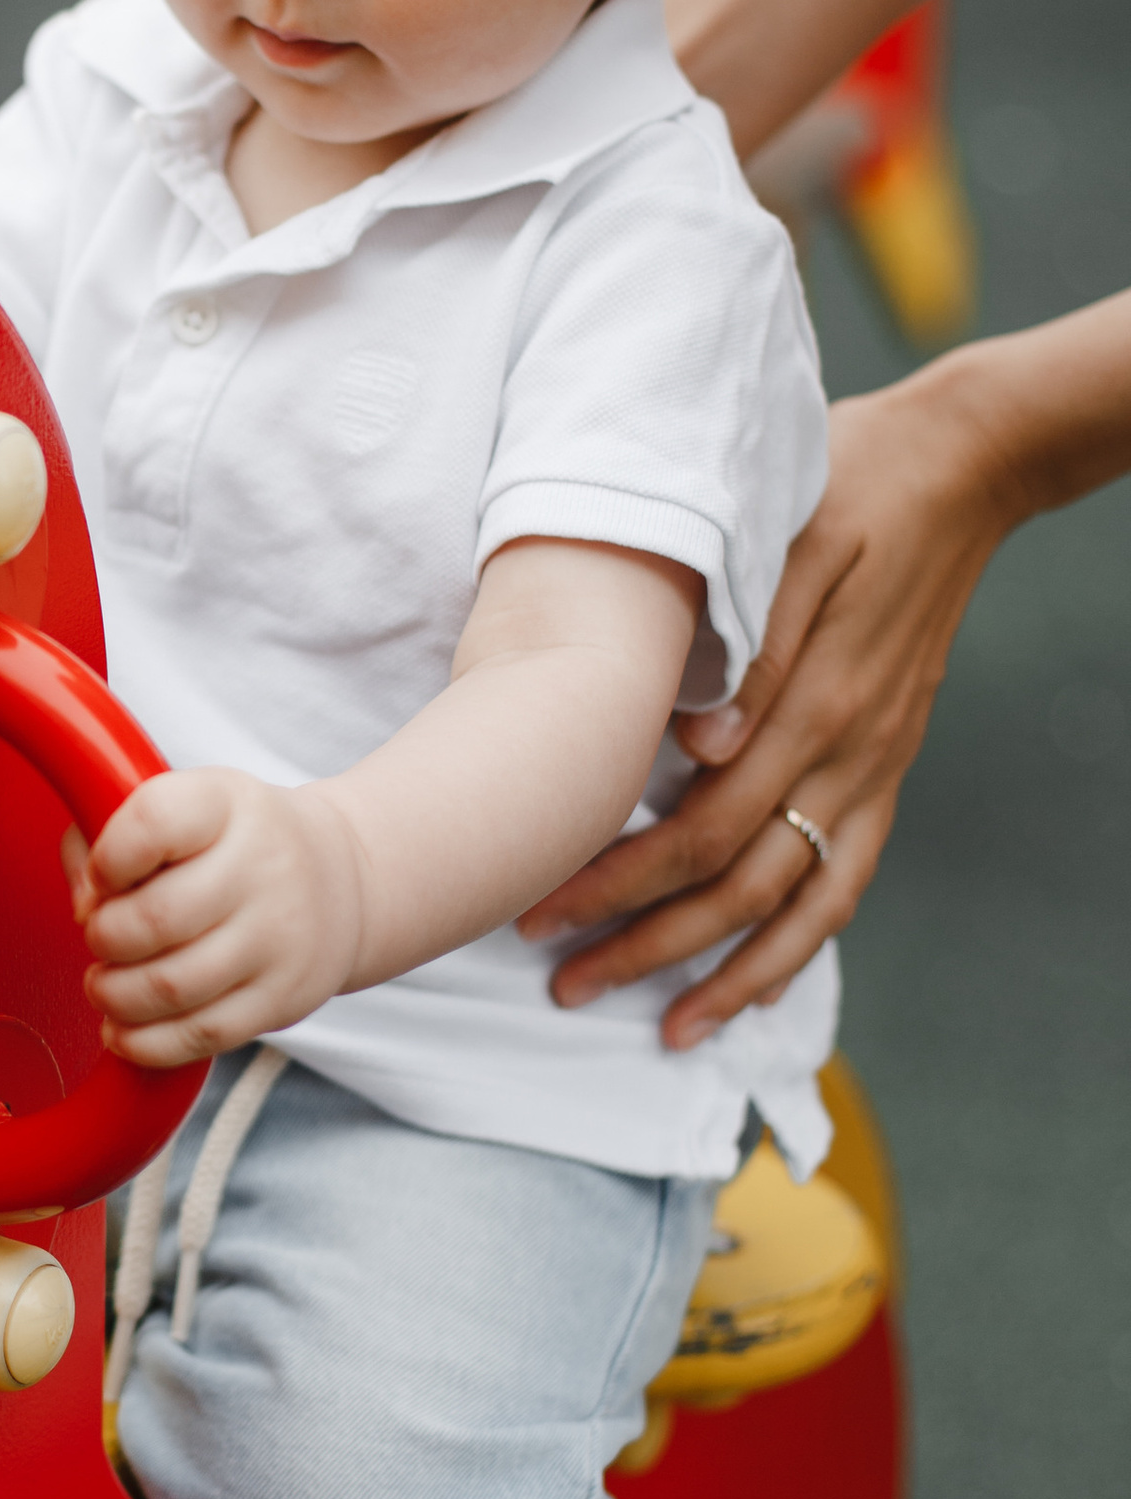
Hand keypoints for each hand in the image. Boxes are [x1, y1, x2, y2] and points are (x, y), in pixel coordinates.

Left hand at [65, 768, 365, 1069]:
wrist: (340, 878)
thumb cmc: (231, 843)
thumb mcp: (178, 808)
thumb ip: (102, 836)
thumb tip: (84, 905)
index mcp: (225, 805)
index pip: (154, 821)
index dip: (109, 857)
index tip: (103, 875)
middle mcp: (262, 866)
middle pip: (156, 917)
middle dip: (105, 937)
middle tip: (100, 938)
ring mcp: (278, 938)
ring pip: (171, 986)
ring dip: (115, 995)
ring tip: (106, 985)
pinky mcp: (282, 999)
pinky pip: (200, 1035)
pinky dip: (145, 1043)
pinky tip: (124, 1028)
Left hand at [516, 367, 1018, 1042]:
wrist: (958, 468)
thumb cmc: (846, 484)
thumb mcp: (784, 539)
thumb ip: (745, 642)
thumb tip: (694, 744)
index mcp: (808, 703)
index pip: (699, 829)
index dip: (618, 882)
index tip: (541, 909)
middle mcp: (846, 752)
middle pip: (738, 885)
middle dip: (648, 944)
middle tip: (564, 984)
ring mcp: (874, 764)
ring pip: (801, 905)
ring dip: (729, 973)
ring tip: (665, 1030)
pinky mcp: (887, 763)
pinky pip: (850, 878)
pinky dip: (801, 942)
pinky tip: (754, 983)